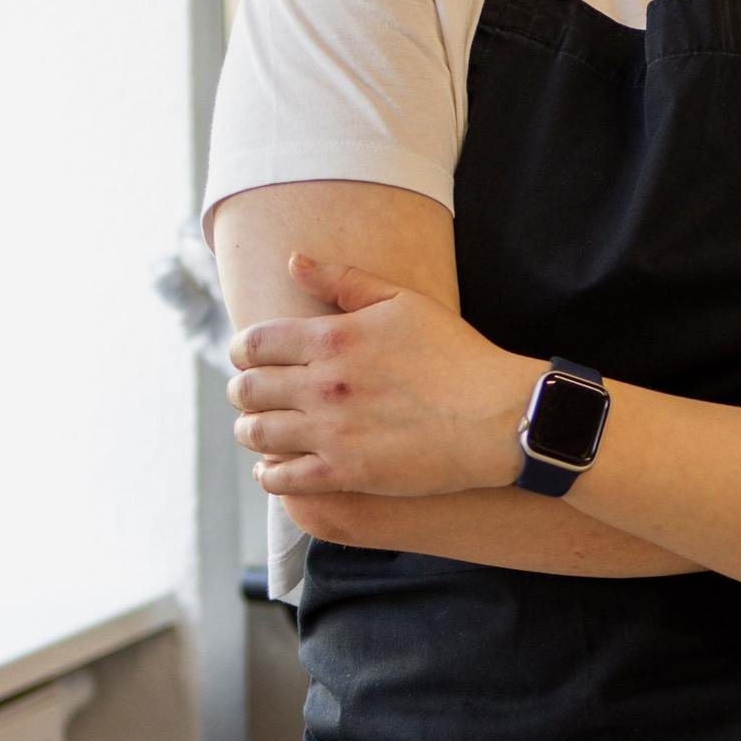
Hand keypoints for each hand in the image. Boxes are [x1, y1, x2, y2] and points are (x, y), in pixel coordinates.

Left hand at [229, 256, 533, 497]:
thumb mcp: (404, 302)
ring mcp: (332, 430)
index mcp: (332, 337)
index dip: (242, 351)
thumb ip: (343, 280)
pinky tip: (276, 468)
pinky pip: (283, 478)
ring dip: (250, 431)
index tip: (249, 358)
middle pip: (247, 389)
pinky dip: (270, 474)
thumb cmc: (458, 355)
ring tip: (260, 430)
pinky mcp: (346, 472)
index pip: (254, 343)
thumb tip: (293, 261)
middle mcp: (323, 383)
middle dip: (242, 391)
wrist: (498, 416)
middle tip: (253, 395)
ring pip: (257, 433)